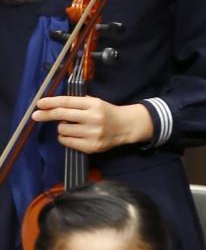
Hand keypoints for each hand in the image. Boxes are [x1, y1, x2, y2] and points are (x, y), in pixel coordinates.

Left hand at [32, 96, 153, 152]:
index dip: (51, 102)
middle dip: (46, 115)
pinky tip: (73, 135)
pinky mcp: (92, 147)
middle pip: (62, 116)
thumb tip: (51, 106)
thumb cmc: (106, 112)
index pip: (67, 102)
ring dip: (62, 127)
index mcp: (94, 105)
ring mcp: (93, 134)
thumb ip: (77, 103)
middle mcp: (94, 119)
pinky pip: (67, 141)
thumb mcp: (95, 102)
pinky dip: (65, 138)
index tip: (39, 104)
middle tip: (36, 115)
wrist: (126, 127)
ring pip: (63, 130)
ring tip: (71, 126)